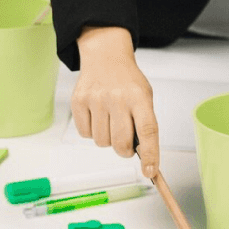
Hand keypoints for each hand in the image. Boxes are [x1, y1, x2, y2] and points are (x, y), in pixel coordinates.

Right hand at [74, 26, 159, 177]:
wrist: (105, 57)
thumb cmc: (128, 82)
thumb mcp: (144, 97)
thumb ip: (144, 124)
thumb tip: (144, 157)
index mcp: (139, 97)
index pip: (147, 131)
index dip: (150, 155)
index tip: (150, 171)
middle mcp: (118, 97)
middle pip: (121, 143)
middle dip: (124, 150)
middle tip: (125, 142)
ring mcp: (96, 99)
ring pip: (102, 142)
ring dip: (107, 139)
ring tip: (110, 121)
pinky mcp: (78, 101)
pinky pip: (85, 134)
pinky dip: (92, 132)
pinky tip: (97, 116)